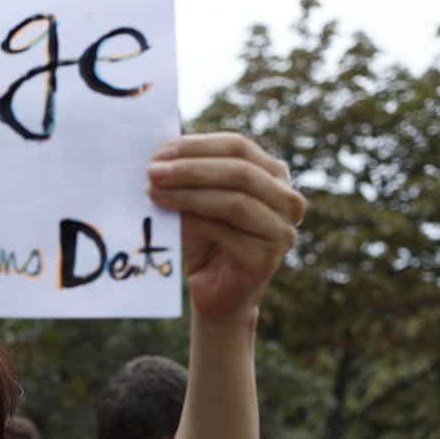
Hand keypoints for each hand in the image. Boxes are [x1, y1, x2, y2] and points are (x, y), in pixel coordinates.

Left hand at [147, 134, 304, 321]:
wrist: (216, 292)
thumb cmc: (205, 240)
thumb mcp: (198, 200)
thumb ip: (189, 175)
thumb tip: (159, 157)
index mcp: (273, 175)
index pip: (238, 147)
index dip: (197, 146)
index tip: (159, 152)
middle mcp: (287, 200)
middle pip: (239, 171)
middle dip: (191, 168)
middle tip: (152, 171)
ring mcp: (281, 230)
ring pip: (234, 201)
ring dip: (188, 194)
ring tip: (153, 193)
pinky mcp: (266, 259)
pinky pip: (226, 232)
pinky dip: (194, 222)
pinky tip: (169, 218)